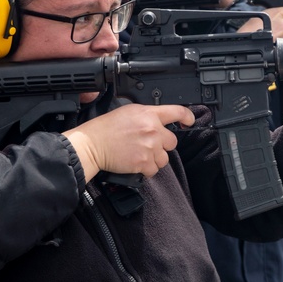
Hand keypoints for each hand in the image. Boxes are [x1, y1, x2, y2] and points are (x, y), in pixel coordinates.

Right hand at [64, 103, 195, 181]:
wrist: (92, 144)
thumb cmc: (106, 128)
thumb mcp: (128, 112)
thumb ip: (147, 115)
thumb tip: (158, 120)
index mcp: (149, 114)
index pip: (177, 112)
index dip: (188, 117)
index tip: (189, 122)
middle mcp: (152, 130)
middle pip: (172, 141)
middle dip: (162, 145)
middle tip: (147, 145)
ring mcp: (150, 147)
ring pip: (164, 158)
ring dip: (155, 159)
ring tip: (139, 155)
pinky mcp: (144, 162)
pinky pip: (154, 170)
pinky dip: (146, 169)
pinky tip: (136, 163)